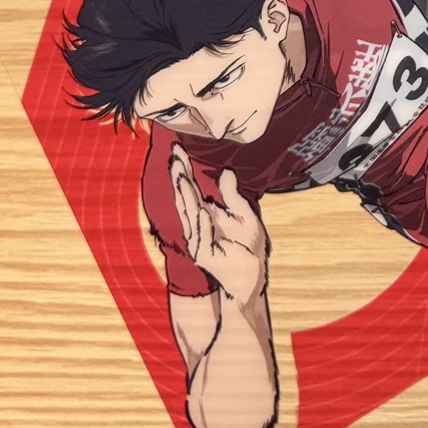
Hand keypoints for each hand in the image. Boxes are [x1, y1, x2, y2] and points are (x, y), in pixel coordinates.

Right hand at [170, 149, 269, 303]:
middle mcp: (197, 227)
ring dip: (185, 197)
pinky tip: (202, 210)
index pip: (191, 190)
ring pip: (189, 216)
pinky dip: (202, 225)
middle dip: (179, 178)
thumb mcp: (244, 215)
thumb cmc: (248, 247)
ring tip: (181, 176)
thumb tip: (226, 171)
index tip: (177, 151)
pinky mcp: (206, 257)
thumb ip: (233, 196)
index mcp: (205, 216)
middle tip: (174, 157)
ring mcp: (199, 242)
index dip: (184, 171)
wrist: (252, 276)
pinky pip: (202, 239)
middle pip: (185, 199)